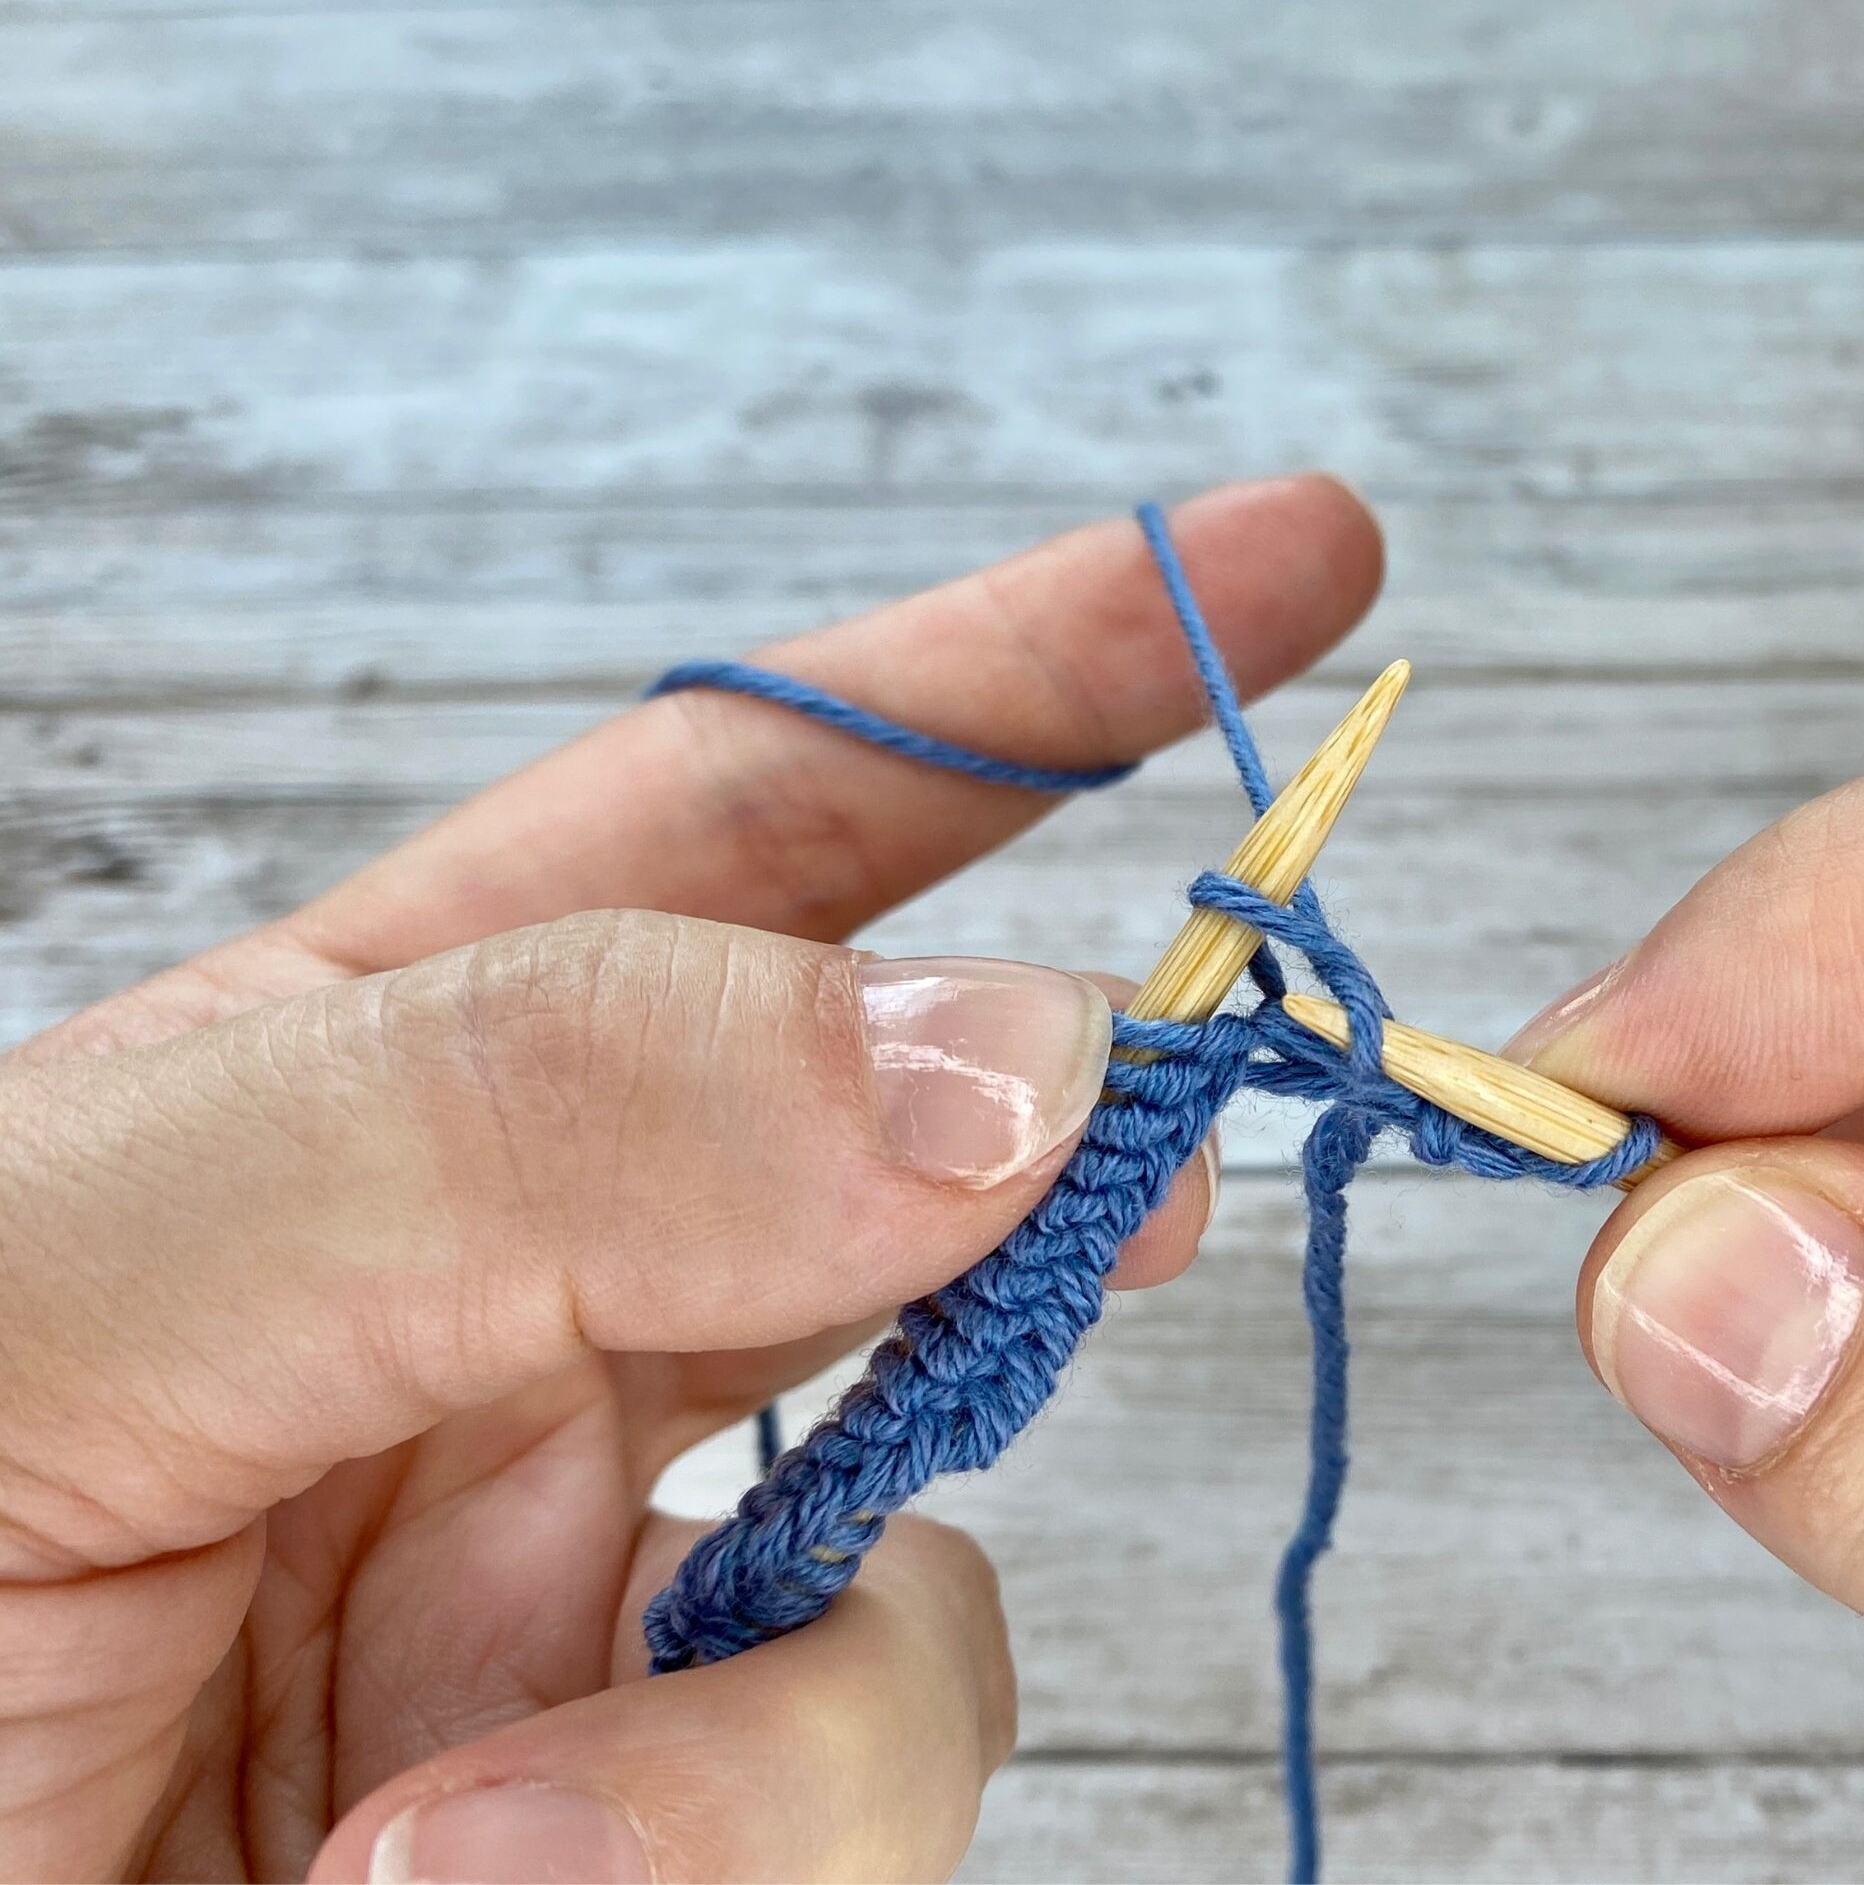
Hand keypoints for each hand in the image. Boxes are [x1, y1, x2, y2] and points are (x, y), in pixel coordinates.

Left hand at [0, 477, 1382, 1882]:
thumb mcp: (59, 1293)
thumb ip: (515, 1119)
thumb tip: (1003, 1050)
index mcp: (342, 1100)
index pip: (739, 815)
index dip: (1017, 676)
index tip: (1287, 562)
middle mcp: (502, 1325)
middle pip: (904, 1156)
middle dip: (1076, 1151)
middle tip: (1185, 1158)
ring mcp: (585, 1598)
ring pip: (928, 1562)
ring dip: (790, 1707)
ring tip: (458, 1840)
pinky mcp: (658, 1834)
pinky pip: (859, 1797)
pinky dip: (730, 1848)